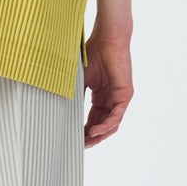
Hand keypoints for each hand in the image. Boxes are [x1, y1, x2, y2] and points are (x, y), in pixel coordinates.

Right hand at [82, 32, 132, 147]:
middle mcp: (111, 100)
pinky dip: (106, 126)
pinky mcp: (125, 95)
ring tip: (85, 142)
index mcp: (101, 97)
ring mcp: (119, 98)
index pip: (93, 120)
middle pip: (102, 126)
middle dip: (91, 138)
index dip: (83, 131)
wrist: (107, 38)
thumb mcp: (79, 81)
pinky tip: (94, 131)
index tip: (72, 140)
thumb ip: (75, 97)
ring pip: (110, 125)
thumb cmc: (92, 54)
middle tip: (78, 147)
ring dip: (98, 136)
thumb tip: (61, 114)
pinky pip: (116, 116)